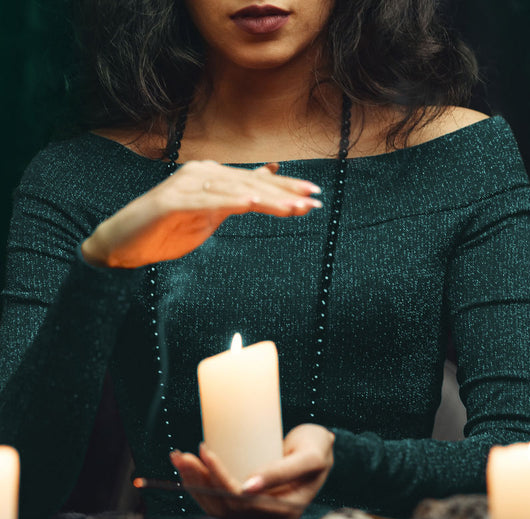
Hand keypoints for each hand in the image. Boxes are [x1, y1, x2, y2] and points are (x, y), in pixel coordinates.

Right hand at [81, 160, 321, 267]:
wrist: (124, 242)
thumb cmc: (169, 228)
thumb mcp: (211, 213)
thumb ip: (237, 197)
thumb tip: (265, 181)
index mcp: (213, 178)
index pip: (256, 182)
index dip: (286, 188)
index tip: (314, 195)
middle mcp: (202, 174)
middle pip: (250, 184)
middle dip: (285, 193)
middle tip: (314, 200)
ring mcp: (186, 185)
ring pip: (234, 190)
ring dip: (266, 199)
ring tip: (294, 206)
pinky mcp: (171, 201)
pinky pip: (205, 201)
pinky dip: (228, 201)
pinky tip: (250, 203)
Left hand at [169, 424, 334, 518]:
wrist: (321, 448)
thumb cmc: (317, 448)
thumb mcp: (307, 457)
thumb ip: (282, 472)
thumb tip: (247, 487)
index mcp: (282, 511)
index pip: (240, 501)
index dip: (219, 478)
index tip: (205, 452)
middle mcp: (266, 516)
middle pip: (223, 504)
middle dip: (198, 480)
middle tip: (181, 454)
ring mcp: (255, 509)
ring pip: (216, 503)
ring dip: (194, 482)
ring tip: (178, 457)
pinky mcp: (247, 498)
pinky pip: (219, 497)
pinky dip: (201, 483)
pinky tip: (189, 467)